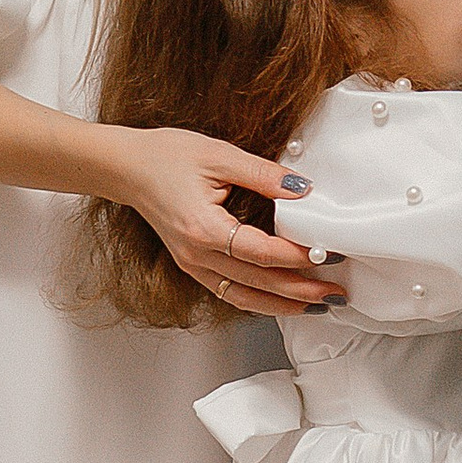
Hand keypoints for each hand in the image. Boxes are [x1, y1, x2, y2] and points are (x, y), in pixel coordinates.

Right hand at [104, 125, 345, 315]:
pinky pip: (229, 292)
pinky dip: (259, 300)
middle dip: (301, 292)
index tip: (330, 253)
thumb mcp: (220, 155)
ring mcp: (192, 264)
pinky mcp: (192, 265)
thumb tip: (304, 191)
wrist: (126, 167)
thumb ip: (265, 175)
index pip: (262, 253)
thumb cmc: (166, 157)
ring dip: (282, 305)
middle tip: (335, 293)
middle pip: (257, 284)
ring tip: (317, 307)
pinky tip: (282, 299)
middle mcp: (197, 255)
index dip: (299, 257)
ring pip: (244, 298)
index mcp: (204, 229)